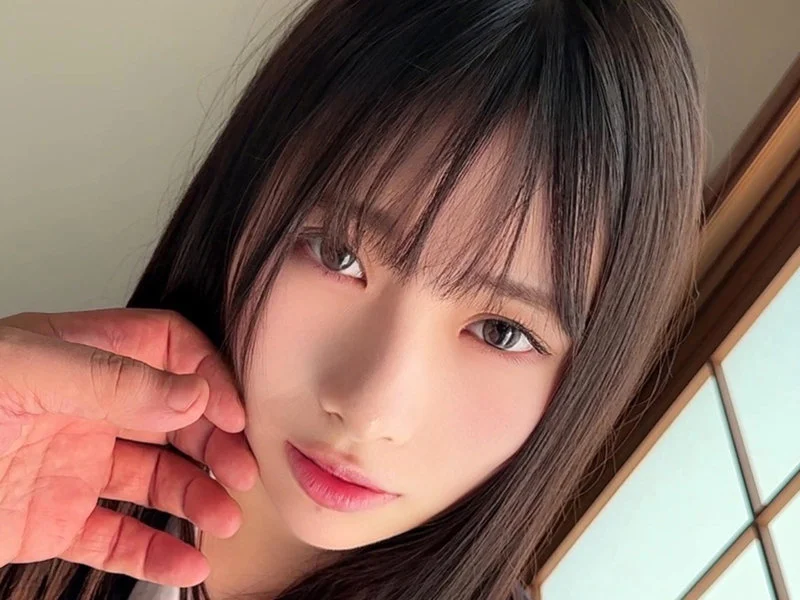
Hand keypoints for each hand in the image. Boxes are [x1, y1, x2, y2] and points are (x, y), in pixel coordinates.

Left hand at [0, 309, 257, 586]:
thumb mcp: (19, 374)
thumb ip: (108, 379)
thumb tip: (190, 393)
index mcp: (80, 358)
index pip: (167, 351)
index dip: (205, 375)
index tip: (230, 414)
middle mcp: (86, 408)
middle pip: (174, 416)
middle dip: (214, 442)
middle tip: (241, 471)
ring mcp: (73, 465)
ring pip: (154, 479)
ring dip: (195, 498)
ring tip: (221, 520)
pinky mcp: (54, 520)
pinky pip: (115, 536)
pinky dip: (153, 553)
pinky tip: (184, 561)